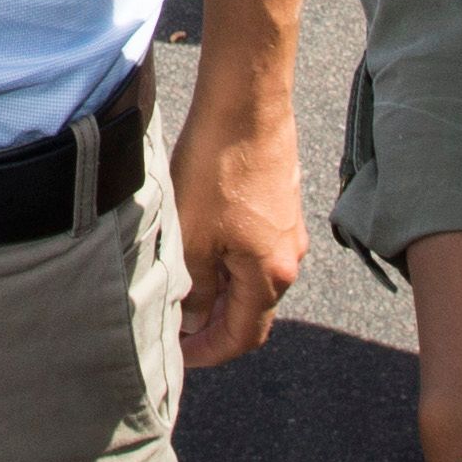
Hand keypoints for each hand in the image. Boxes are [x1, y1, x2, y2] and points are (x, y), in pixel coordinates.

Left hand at [170, 91, 303, 367]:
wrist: (246, 106)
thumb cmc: (217, 168)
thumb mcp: (192, 234)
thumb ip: (193, 285)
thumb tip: (191, 320)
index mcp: (271, 274)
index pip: (244, 334)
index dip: (210, 351)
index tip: (179, 355)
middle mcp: (289, 257)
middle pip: (251, 309)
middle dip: (212, 323)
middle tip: (172, 327)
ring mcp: (287, 230)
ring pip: (250, 277)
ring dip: (218, 289)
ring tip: (178, 288)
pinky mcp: (279, 204)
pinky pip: (253, 249)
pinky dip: (226, 261)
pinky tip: (196, 248)